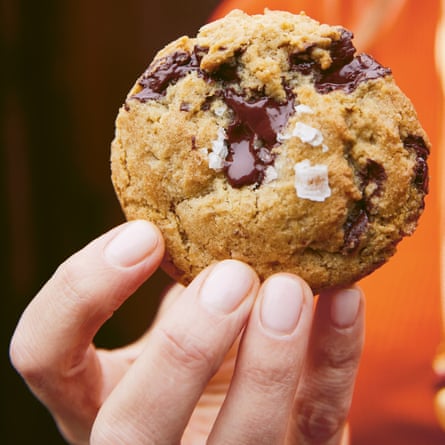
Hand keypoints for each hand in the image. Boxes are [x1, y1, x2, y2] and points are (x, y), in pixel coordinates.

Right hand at [10, 220, 364, 444]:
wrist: (255, 405)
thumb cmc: (201, 352)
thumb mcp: (172, 316)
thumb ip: (177, 278)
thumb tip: (199, 202)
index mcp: (100, 396)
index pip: (43, 356)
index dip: (79, 292)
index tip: (142, 234)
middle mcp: (149, 440)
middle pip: (132, 428)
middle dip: (181, 349)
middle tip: (230, 276)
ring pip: (238, 441)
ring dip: (267, 363)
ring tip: (289, 289)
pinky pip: (317, 420)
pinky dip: (334, 357)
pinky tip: (345, 298)